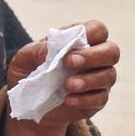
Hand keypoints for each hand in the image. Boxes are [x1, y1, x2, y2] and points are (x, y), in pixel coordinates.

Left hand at [5, 19, 118, 135]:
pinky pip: (100, 98)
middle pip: (112, 51)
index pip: (97, 29)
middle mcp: (93, 59)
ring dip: (89, 79)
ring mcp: (97, 80)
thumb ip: (34, 51)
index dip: (91, 32)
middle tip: (69, 62)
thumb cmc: (28, 74)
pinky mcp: (96, 101)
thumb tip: (48, 49)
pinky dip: (85, 99)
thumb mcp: (22, 60)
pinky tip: (68, 100)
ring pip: (109, 75)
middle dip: (93, 55)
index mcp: (77, 42)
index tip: (73, 43)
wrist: (26, 106)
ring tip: (68, 85)